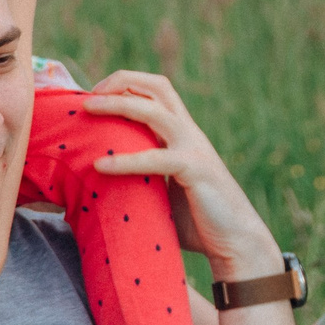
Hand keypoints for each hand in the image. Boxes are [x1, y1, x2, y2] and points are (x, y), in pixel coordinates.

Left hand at [81, 71, 276, 278]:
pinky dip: (125, 160)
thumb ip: (139, 178)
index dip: (124, 85)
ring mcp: (194, 147)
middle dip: (120, 82)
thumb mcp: (162, 190)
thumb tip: (98, 185)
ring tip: (88, 109)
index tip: (92, 98)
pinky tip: (100, 166)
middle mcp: (189, 133)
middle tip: (87, 96)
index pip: (155, 92)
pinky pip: (156, 157)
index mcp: (182, 134)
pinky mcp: (196, 169)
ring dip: (118, 104)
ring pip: (154, 110)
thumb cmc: (197, 220)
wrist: (236, 242)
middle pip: (156, 86)